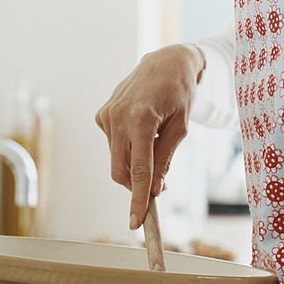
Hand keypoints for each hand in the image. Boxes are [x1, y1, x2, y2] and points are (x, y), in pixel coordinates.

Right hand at [95, 44, 204, 229]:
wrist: (165, 61)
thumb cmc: (180, 92)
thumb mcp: (180, 128)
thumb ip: (165, 159)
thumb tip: (154, 189)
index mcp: (140, 119)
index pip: (138, 169)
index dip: (137, 199)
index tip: (136, 222)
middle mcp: (117, 117)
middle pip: (121, 171)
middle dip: (135, 185)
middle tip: (158, 187)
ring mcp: (106, 116)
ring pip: (117, 160)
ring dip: (134, 164)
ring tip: (155, 143)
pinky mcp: (102, 116)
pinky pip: (114, 146)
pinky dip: (128, 149)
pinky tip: (141, 130)